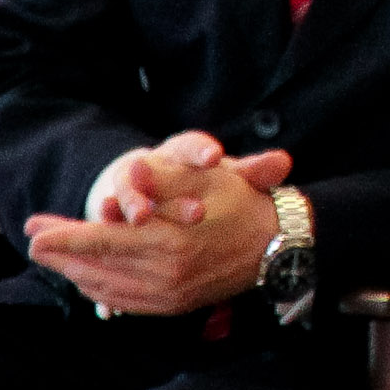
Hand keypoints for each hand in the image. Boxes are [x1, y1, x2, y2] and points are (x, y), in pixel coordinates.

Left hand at [25, 148, 290, 315]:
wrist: (279, 246)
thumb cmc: (243, 205)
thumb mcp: (209, 180)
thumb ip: (164, 181)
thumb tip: (129, 175)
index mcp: (170, 242)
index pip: (104, 241)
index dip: (66, 236)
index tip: (35, 233)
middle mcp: (165, 275)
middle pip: (97, 267)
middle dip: (61, 255)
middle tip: (34, 243)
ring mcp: (168, 295)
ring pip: (106, 288)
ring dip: (76, 272)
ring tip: (55, 258)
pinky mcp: (173, 306)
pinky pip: (124, 302)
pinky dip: (99, 290)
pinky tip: (87, 278)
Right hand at [87, 131, 292, 223]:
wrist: (149, 181)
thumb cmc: (198, 178)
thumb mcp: (226, 173)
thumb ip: (253, 171)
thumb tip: (284, 163)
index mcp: (182, 151)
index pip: (192, 145)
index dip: (201, 151)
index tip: (213, 157)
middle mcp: (150, 165)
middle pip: (150, 171)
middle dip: (156, 184)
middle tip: (166, 200)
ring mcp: (126, 187)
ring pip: (123, 193)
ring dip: (127, 204)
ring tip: (134, 217)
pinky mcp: (109, 208)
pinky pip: (105, 219)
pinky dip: (104, 230)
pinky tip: (108, 245)